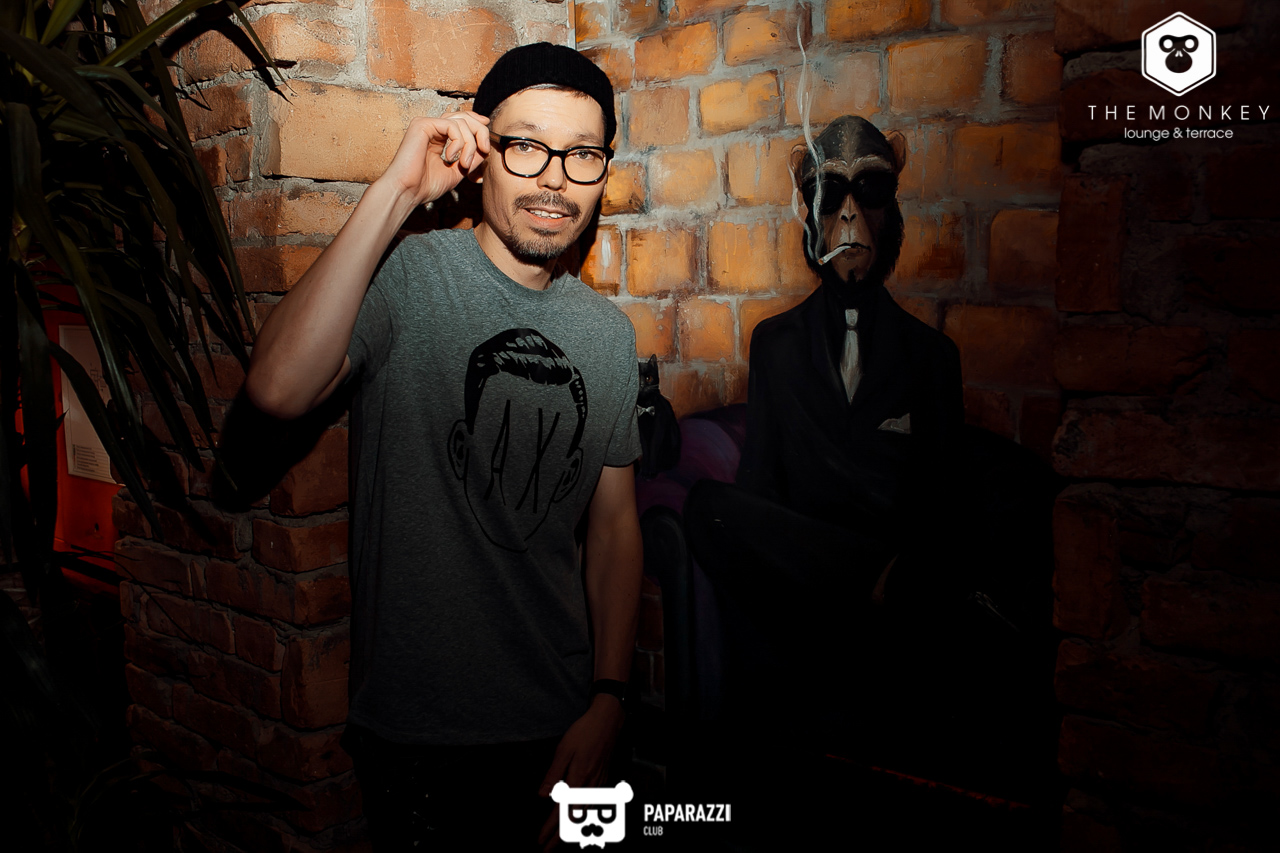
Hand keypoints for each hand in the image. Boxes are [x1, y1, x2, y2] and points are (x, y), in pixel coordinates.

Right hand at [376, 111, 490, 206]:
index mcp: (438, 138)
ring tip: (463, 163)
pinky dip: (458, 141)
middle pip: (464, 117)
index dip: (477, 125)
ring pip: (461, 121)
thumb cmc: (426, 186)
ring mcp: (427, 125)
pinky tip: (451, 157)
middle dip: (480, 132)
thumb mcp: (457, 171)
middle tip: (484, 150)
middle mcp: (432, 128)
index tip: (487, 140)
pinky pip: (452, 125)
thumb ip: (471, 158)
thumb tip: (485, 147)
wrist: (408, 192)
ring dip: (470, 144)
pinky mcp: (422, 124)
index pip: (462, 122)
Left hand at [536, 695, 625, 850]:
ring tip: (560, 842)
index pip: (561, 812)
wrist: (608, 722)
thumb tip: (542, 795)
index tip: (540, 841)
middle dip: (560, 838)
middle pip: (574, 820)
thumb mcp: (563, 750)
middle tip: (547, 851)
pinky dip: (585, 819)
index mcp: (577, 780)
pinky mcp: (603, 781)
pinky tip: (580, 822)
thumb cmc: (584, 733)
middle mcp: (590, 787)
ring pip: (586, 816)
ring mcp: (598, 785)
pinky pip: (594, 807)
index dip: (550, 829)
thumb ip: (553, 774)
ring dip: (572, 831)